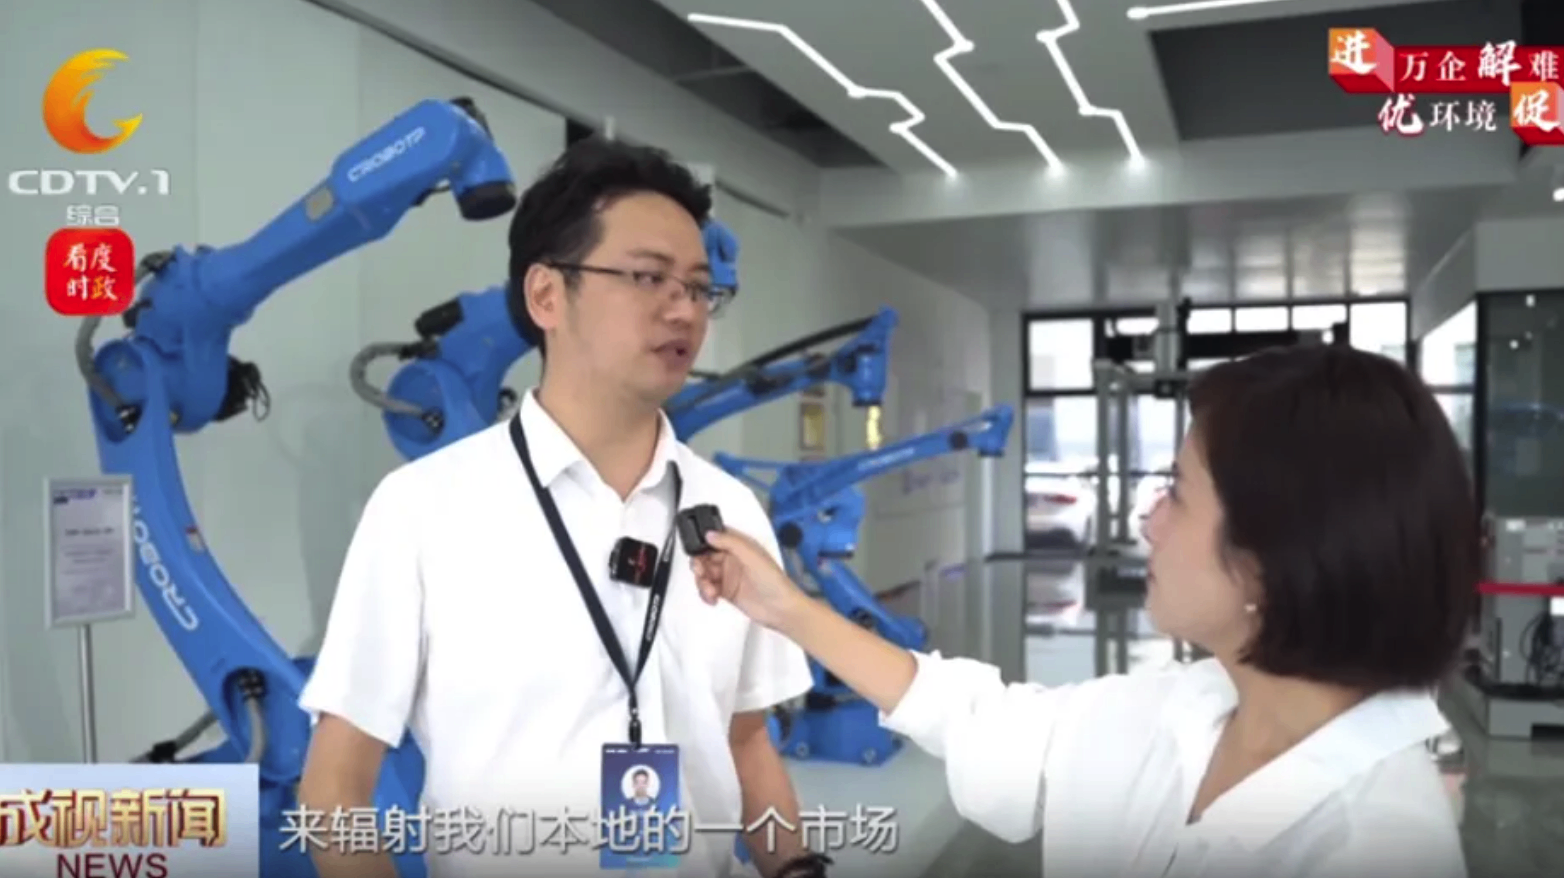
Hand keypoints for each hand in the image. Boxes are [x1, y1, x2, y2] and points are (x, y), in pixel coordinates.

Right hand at [688, 529, 805, 629]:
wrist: (780, 609)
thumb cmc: (774, 581)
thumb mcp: (752, 556)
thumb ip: (730, 542)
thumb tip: (710, 533)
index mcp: (740, 546)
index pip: (716, 538)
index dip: (703, 543)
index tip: (697, 550)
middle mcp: (733, 559)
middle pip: (705, 557)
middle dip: (699, 565)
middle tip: (701, 572)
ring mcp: (729, 576)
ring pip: (705, 574)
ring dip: (702, 582)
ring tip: (710, 591)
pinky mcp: (726, 592)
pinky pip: (708, 589)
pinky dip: (705, 594)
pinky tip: (712, 598)